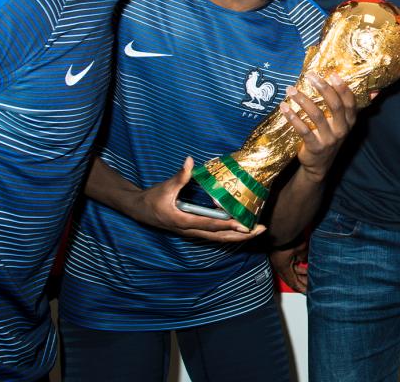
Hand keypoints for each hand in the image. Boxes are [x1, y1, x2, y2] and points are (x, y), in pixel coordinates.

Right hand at [135, 157, 265, 241]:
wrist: (139, 211)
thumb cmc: (152, 199)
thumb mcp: (165, 187)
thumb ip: (179, 176)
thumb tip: (189, 161)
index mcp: (183, 221)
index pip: (209, 225)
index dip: (227, 225)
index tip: (244, 225)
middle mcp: (189, 230)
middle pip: (218, 236)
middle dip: (240, 235)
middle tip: (260, 230)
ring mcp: (192, 232)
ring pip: (217, 238)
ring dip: (237, 236)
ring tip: (256, 230)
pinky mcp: (193, 230)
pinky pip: (214, 235)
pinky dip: (228, 233)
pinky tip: (241, 229)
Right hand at [270, 240, 308, 292]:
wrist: (278, 224)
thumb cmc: (287, 236)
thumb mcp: (300, 248)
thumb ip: (304, 257)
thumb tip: (305, 261)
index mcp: (283, 268)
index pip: (293, 283)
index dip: (302, 288)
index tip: (308, 292)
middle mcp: (279, 266)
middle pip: (292, 278)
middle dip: (302, 282)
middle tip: (311, 286)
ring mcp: (279, 260)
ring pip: (291, 270)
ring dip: (300, 273)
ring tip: (310, 275)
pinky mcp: (279, 255)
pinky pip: (289, 263)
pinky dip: (297, 265)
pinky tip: (304, 263)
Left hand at [282, 73, 356, 181]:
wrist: (319, 165)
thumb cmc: (329, 137)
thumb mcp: (341, 124)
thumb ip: (345, 107)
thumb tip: (363, 88)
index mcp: (349, 121)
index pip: (350, 102)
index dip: (342, 88)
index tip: (332, 74)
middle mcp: (342, 130)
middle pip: (335, 105)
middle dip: (322, 88)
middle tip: (309, 76)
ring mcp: (329, 139)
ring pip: (317, 115)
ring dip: (303, 100)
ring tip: (291, 90)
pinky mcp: (315, 147)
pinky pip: (303, 130)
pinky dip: (293, 117)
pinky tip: (284, 108)